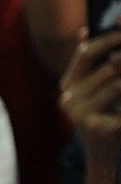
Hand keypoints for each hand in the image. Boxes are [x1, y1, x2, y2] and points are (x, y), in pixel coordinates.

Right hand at [59, 26, 120, 163]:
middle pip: (106, 69)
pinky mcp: (97, 127)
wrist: (101, 152)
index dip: (108, 40)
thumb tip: (85, 31)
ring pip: (117, 86)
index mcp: (67, 84)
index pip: (85, 54)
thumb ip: (88, 63)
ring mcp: (80, 114)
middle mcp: (69, 98)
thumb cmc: (102, 113)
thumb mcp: (91, 88)